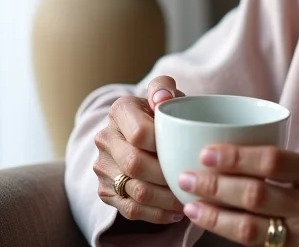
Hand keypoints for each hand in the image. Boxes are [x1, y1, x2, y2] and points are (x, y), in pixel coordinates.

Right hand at [93, 75, 186, 224]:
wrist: (143, 128)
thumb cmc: (162, 109)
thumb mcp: (166, 91)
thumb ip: (164, 86)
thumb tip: (162, 98)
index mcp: (119, 111)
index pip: (139, 133)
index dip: (163, 144)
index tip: (182, 147)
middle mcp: (105, 138)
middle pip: (135, 165)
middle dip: (167, 175)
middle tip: (192, 180)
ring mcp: (103, 167)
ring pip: (135, 191)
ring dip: (166, 199)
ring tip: (190, 198)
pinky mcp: (106, 190)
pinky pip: (130, 209)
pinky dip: (157, 214)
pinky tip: (176, 212)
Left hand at [177, 145, 298, 245]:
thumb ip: (298, 168)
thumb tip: (247, 156)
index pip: (274, 159)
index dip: (236, 156)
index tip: (207, 152)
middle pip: (257, 193)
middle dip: (215, 185)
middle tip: (186, 177)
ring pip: (252, 229)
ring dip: (216, 217)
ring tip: (192, 207)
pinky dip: (237, 240)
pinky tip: (217, 233)